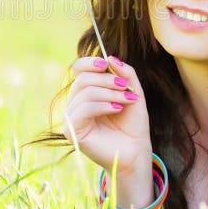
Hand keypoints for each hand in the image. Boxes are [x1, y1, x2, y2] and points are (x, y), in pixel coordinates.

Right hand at [63, 56, 152, 194]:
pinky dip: (103, 105)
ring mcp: (71, 117)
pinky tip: (117, 109)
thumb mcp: (133, 92)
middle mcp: (75, 103)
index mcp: (86, 92)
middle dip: (107, 81)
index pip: (78, 69)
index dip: (90, 63)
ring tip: (127, 100)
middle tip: (126, 88)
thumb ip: (125, 73)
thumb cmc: (132, 124)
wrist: (136, 151)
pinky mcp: (71, 131)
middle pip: (83, 79)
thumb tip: (110, 57)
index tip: (107, 64)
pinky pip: (83, 109)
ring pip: (85, 93)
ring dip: (110, 93)